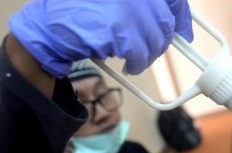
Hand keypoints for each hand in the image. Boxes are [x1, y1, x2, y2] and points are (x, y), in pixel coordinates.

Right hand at [8, 0, 192, 76]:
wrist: (48, 27)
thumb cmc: (78, 12)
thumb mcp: (112, 0)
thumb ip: (140, 5)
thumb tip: (174, 24)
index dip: (181, 16)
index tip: (184, 31)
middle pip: (164, 21)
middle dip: (162, 40)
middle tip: (152, 50)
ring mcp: (126, 7)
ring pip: (155, 39)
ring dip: (149, 55)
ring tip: (136, 60)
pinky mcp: (118, 30)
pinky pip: (141, 54)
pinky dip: (138, 65)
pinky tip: (129, 67)